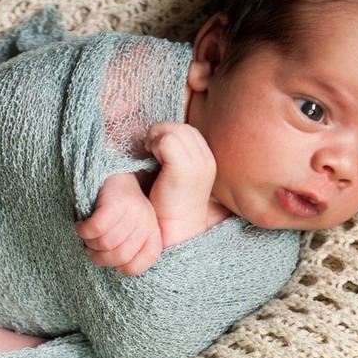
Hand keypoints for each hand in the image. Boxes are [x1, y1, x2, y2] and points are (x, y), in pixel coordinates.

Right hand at [75, 172, 162, 275]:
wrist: (112, 171)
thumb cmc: (116, 205)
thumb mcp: (129, 227)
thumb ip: (128, 247)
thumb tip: (117, 269)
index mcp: (153, 231)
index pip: (143, 262)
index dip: (122, 267)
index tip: (109, 258)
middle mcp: (147, 221)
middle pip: (120, 257)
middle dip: (100, 257)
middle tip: (91, 247)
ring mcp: (134, 211)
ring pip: (106, 244)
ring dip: (90, 243)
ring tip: (86, 235)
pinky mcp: (117, 203)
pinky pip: (97, 229)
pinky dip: (84, 231)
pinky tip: (81, 225)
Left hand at [145, 121, 216, 246]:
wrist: (174, 230)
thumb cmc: (169, 204)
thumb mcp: (177, 175)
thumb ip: (175, 155)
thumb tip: (158, 135)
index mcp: (208, 160)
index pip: (188, 131)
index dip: (170, 134)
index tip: (157, 150)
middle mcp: (207, 159)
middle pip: (182, 127)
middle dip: (162, 132)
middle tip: (150, 150)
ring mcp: (198, 163)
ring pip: (174, 130)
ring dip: (156, 137)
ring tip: (150, 153)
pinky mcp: (185, 169)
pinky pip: (166, 140)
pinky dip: (154, 145)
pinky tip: (151, 159)